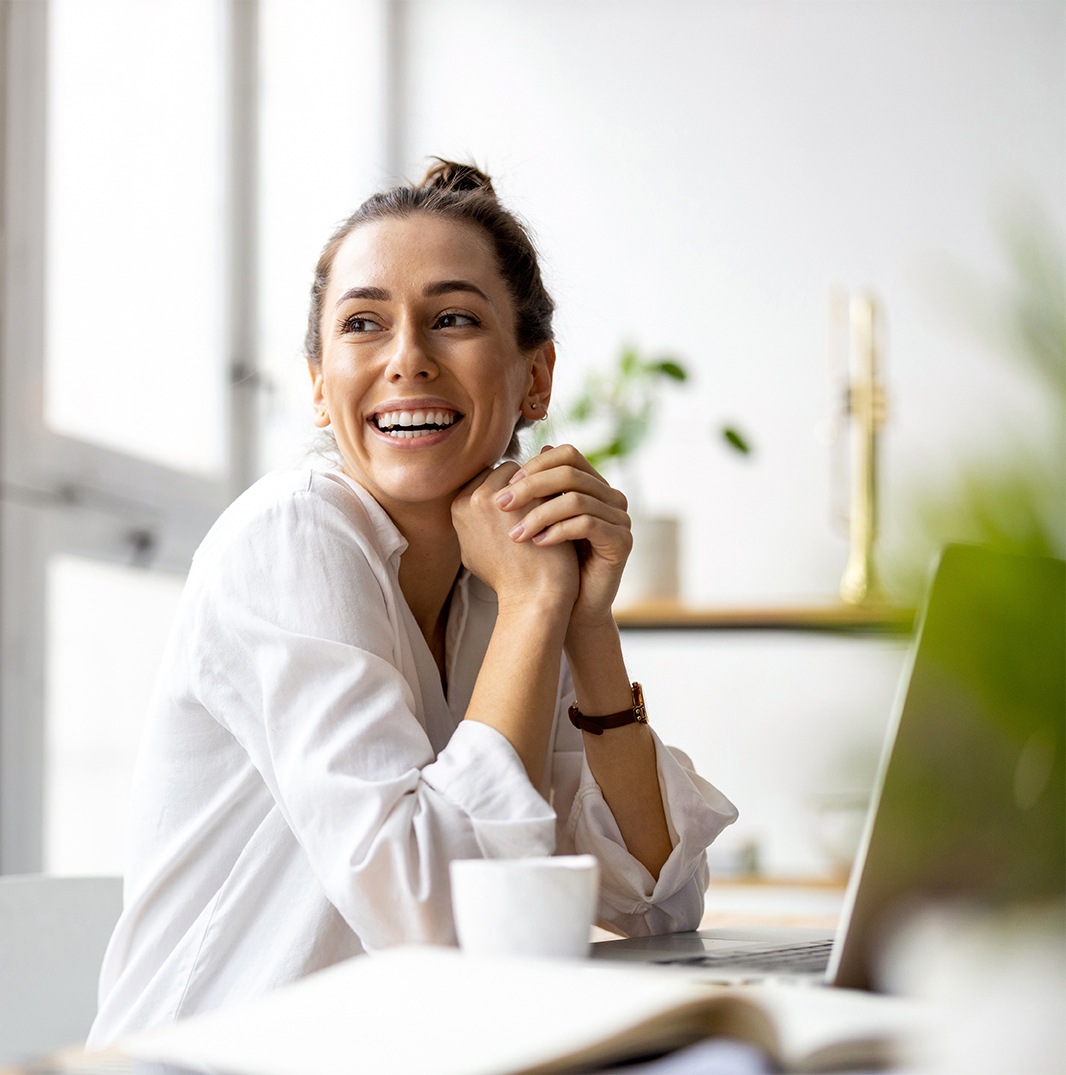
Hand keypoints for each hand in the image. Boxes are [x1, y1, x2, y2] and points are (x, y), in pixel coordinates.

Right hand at [451, 462, 578, 615]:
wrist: (532, 598)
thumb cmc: (508, 579)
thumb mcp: (474, 550)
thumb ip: (473, 520)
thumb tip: (478, 499)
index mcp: (459, 507)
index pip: (486, 479)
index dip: (509, 493)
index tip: (525, 510)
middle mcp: (475, 498)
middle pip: (505, 471)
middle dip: (525, 485)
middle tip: (542, 507)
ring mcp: (503, 497)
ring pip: (528, 473)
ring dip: (542, 486)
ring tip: (553, 510)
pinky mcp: (532, 498)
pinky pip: (548, 480)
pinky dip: (557, 492)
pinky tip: (565, 511)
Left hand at [493, 445, 631, 627]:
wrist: (572, 608)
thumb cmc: (551, 565)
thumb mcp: (538, 523)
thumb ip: (531, 494)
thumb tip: (509, 463)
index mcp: (592, 486)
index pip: (567, 455)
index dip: (536, 465)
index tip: (507, 487)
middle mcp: (611, 497)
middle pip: (571, 473)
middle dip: (531, 487)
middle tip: (501, 504)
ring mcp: (620, 518)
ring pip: (576, 499)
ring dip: (539, 514)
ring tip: (515, 533)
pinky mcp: (622, 541)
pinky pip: (587, 524)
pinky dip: (558, 531)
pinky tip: (537, 544)